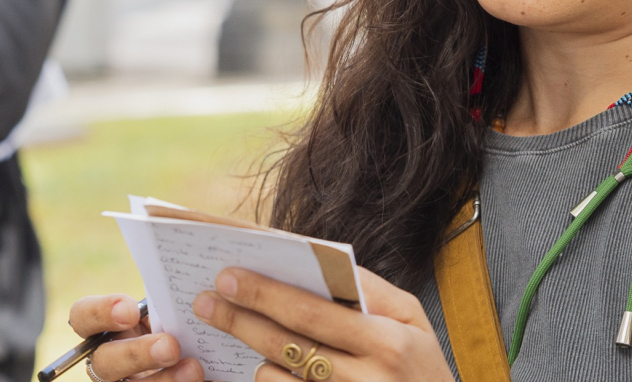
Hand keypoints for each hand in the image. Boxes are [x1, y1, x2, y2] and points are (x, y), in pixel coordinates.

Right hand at [68, 294, 203, 381]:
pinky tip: (203, 377)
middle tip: (170, 346)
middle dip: (136, 354)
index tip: (129, 310)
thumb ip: (163, 303)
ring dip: (163, 379)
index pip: (83, 317)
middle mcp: (108, 359)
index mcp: (106, 327)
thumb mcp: (166, 310)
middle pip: (105, 361)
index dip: (100, 313)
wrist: (197, 349)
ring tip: (193, 368)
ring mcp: (125, 381)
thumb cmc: (176, 322)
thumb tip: (186, 288)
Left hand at [191, 267, 454, 381]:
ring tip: (250, 340)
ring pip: (276, 379)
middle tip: (205, 300)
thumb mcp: (415, 322)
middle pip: (284, 344)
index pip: (311, 312)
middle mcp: (365, 380)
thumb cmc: (426, 370)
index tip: (228, 275)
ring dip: (257, 357)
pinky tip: (269, 370)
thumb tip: (320, 263)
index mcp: (386, 342)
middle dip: (239, 318)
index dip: (265, 293)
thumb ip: (371, 291)